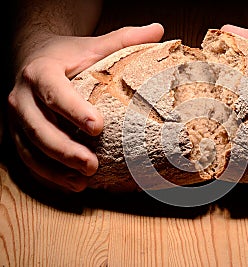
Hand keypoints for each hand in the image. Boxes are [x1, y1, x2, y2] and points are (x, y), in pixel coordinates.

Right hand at [8, 23, 163, 191]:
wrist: (34, 59)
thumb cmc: (68, 56)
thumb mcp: (93, 45)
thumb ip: (124, 39)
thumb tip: (159, 29)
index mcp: (41, 71)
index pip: (54, 91)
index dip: (73, 110)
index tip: (98, 127)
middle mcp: (21, 96)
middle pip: (38, 127)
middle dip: (64, 149)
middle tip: (92, 165)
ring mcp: (16, 118)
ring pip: (29, 149)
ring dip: (55, 169)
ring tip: (82, 182)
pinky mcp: (15, 134)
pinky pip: (27, 159)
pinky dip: (47, 175)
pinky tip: (70, 184)